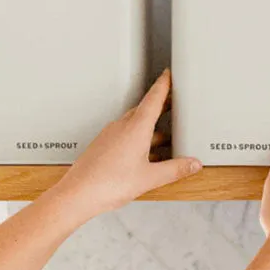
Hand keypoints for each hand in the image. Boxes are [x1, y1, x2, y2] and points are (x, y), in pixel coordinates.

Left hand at [51, 69, 201, 218]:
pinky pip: (125, 135)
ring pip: (135, 124)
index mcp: (135, 128)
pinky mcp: (103, 146)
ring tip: (166, 137)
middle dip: (160, 105)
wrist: (78, 194)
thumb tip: (192, 164)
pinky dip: (139, 139)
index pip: (154, 98)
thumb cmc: (107, 184)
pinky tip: (145, 154)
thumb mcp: (150, 177)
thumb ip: (175, 169)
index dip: (164, 85)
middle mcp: (121, 127)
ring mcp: (110, 136)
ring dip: (151, 127)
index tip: (169, 75)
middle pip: (145, 109)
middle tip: (172, 101)